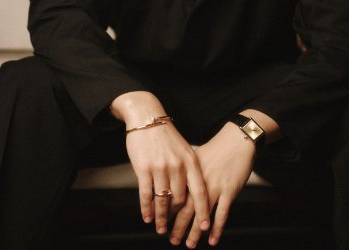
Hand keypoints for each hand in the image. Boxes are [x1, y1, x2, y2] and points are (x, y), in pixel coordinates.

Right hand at [110, 91, 210, 235]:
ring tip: (160, 228)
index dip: (203, 210)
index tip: (205, 226)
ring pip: (162, 201)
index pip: (200, 190)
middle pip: (180, 200)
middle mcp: (177, 165)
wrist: (147, 117)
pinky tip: (146, 217)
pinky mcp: (144, 168)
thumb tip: (194, 191)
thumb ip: (189, 168)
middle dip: (178, 218)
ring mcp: (160, 167)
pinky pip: (146, 194)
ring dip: (161, 218)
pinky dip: (146, 209)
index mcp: (190, 160)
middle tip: (175, 231)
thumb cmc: (166, 134)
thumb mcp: (184, 148)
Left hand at [170, 122, 255, 247]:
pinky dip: (216, 229)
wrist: (237, 140)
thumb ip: (185, 172)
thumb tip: (172, 183)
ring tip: (189, 244)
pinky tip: (212, 239)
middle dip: (178, 226)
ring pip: (202, 215)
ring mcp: (215, 187)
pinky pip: (222, 214)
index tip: (161, 222)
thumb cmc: (217, 148)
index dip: (167, 211)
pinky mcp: (229, 191)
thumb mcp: (195, 157)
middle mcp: (199, 181)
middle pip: (185, 208)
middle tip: (171, 239)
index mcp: (189, 172)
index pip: (174, 195)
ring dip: (194, 232)